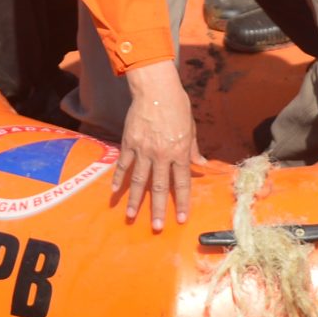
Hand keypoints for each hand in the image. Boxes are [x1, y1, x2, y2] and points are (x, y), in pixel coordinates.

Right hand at [111, 62, 202, 231]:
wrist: (155, 89)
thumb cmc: (177, 105)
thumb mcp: (191, 127)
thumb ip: (194, 148)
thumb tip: (203, 164)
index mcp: (179, 152)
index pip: (181, 183)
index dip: (181, 202)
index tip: (180, 219)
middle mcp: (161, 155)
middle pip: (159, 187)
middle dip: (158, 209)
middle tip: (157, 227)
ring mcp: (143, 150)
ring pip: (139, 181)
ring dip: (135, 201)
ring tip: (131, 217)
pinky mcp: (129, 143)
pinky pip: (123, 165)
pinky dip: (118, 178)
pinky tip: (114, 192)